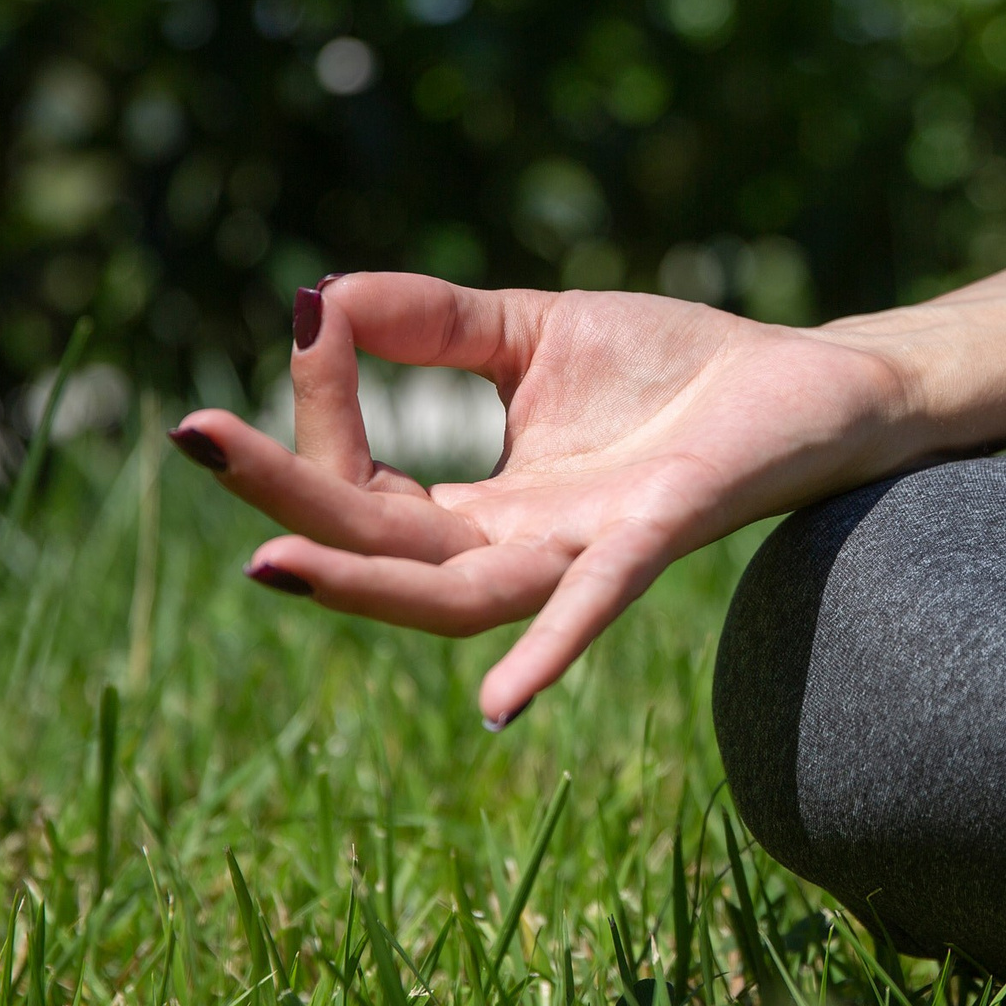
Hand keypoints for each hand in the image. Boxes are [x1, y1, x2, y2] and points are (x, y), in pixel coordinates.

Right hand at [167, 274, 921, 724]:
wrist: (812, 380)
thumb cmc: (675, 370)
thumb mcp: (528, 332)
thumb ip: (428, 324)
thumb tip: (318, 300)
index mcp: (483, 505)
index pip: (362, 485)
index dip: (323, 414)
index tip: (316, 322)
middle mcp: (520, 546)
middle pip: (378, 549)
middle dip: (283, 498)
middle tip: (192, 437)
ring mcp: (584, 550)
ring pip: (454, 594)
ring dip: (360, 582)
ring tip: (268, 561)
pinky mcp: (657, 535)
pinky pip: (593, 605)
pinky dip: (547, 654)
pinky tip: (497, 705)